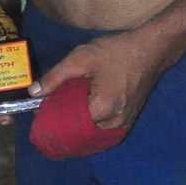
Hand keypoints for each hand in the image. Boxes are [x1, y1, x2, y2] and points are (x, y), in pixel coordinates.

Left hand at [28, 29, 161, 132]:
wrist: (152, 48)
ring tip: (65, 113)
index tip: (41, 109)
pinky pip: (106, 132)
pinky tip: (83, 116)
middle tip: (51, 110)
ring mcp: (124, 124)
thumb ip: (55, 77)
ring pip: (94, 135)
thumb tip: (33, 93)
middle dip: (64, 125)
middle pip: (81, 133)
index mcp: (101, 110)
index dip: (52, 118)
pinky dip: (92, 127)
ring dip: (78, 127)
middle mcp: (114, 124)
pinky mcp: (130, 120)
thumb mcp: (81, 58)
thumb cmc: (117, 51)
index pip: (68, 125)